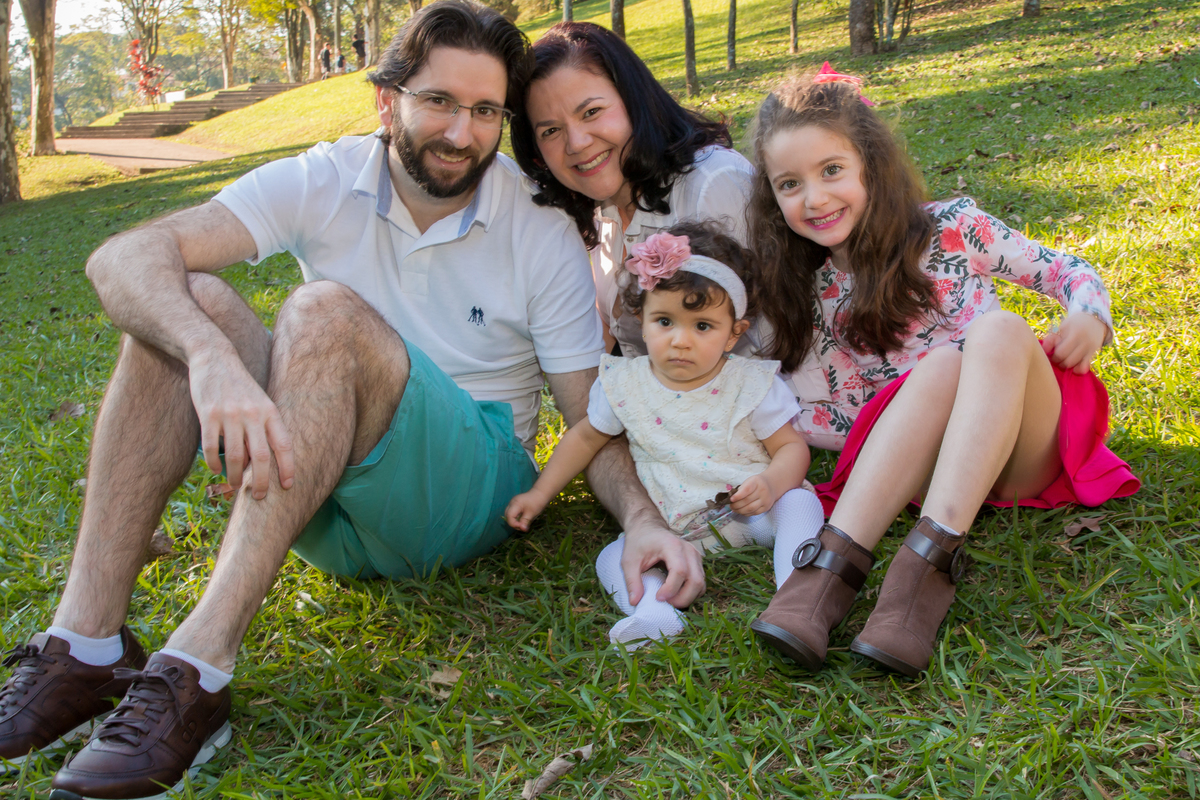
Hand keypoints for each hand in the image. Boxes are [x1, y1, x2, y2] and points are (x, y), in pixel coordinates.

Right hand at [189, 351, 293, 500]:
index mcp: (269, 411)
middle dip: (260, 482)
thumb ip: (262, 428)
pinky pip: (211, 448)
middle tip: (259, 497)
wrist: (214, 357)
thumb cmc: (240, 386)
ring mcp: (230, 414)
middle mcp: (252, 414)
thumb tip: (256, 463)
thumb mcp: (259, 403)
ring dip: (234, 476)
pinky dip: (213, 464)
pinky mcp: (208, 414)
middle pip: (260, 457)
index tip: (288, 486)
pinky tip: (215, 469)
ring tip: (235, 485)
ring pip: (234, 457)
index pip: (284, 445)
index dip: (288, 468)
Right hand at [504, 491, 545, 530]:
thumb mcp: (532, 513)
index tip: (522, 527)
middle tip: (522, 526)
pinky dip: (516, 518)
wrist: (541, 493)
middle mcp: (512, 503)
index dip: (514, 524)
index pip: (509, 516)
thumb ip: (525, 521)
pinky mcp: (515, 504)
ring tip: (523, 523)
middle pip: (507, 515)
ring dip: (515, 521)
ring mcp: (513, 503)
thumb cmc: (537, 502)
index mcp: (515, 504)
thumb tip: (522, 529)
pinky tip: (523, 519)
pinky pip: (513, 513)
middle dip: (513, 523)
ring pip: (509, 515)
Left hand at [621, 519, 704, 607]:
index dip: (670, 589)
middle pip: (695, 580)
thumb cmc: (638, 543)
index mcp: (672, 546)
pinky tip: (677, 594)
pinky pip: (700, 582)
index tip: (657, 598)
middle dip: (682, 598)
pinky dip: (691, 593)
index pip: (680, 571)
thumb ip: (632, 581)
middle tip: (665, 604)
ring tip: (670, 601)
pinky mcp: (697, 561)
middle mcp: (688, 550)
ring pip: (701, 584)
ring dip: (688, 597)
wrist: (647, 528)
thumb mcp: (629, 561)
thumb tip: (635, 602)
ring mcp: (695, 555)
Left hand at [729, 475, 774, 515]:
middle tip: (731, 506)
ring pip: (750, 509)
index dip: (738, 496)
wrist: (771, 486)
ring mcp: (765, 500)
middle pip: (747, 501)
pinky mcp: (766, 508)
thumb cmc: (756, 483)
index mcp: (756, 482)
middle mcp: (762, 491)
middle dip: (736, 505)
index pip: (747, 490)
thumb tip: (731, 498)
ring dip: (740, 511)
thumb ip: (741, 488)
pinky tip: (741, 511)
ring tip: (734, 509)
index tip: (731, 499)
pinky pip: (754, 513)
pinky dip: (746, 513)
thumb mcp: (749, 481)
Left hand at [1042, 312, 1106, 373]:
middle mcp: (1084, 342)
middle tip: (1055, 358)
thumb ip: (1052, 338)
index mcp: (1075, 334)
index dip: (1053, 356)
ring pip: (1074, 365)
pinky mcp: (1093, 354)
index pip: (1061, 352)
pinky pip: (1084, 367)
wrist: (1094, 320)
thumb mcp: (1062, 327)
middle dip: (1058, 362)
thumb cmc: (1073, 324)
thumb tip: (1043, 350)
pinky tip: (1073, 366)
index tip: (1050, 354)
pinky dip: (1077, 369)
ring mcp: (1090, 349)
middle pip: (1067, 361)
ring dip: (1065, 366)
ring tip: (1062, 360)